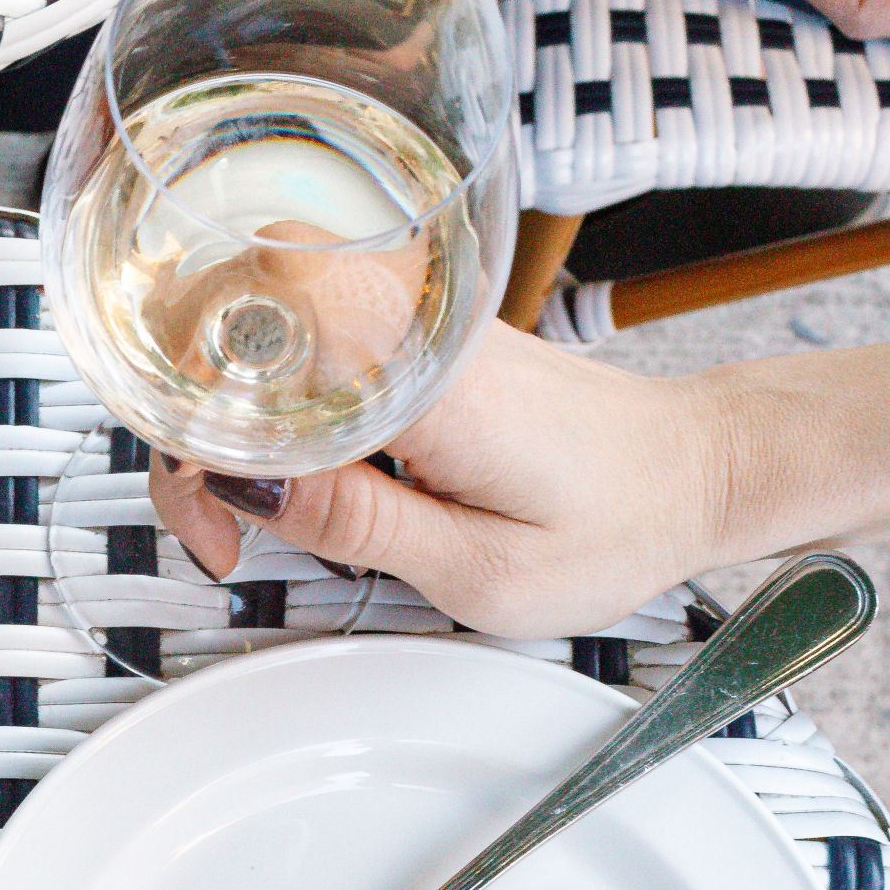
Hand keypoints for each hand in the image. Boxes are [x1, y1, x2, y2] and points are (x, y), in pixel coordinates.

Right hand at [150, 323, 741, 636]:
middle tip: (225, 531)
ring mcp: (411, 320)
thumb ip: (359, 526)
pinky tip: (303, 477)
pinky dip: (280, 412)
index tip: (224, 534)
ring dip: (232, 421)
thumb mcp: (482, 569)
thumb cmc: (616, 522)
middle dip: (193, 428)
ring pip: (261, 334)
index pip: (252, 358)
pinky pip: (309, 348)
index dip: (201, 446)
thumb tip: (248, 489)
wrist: (695, 469)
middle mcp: (412, 325)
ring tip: (263, 514)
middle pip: (233, 328)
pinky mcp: (415, 335)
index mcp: (427, 380)